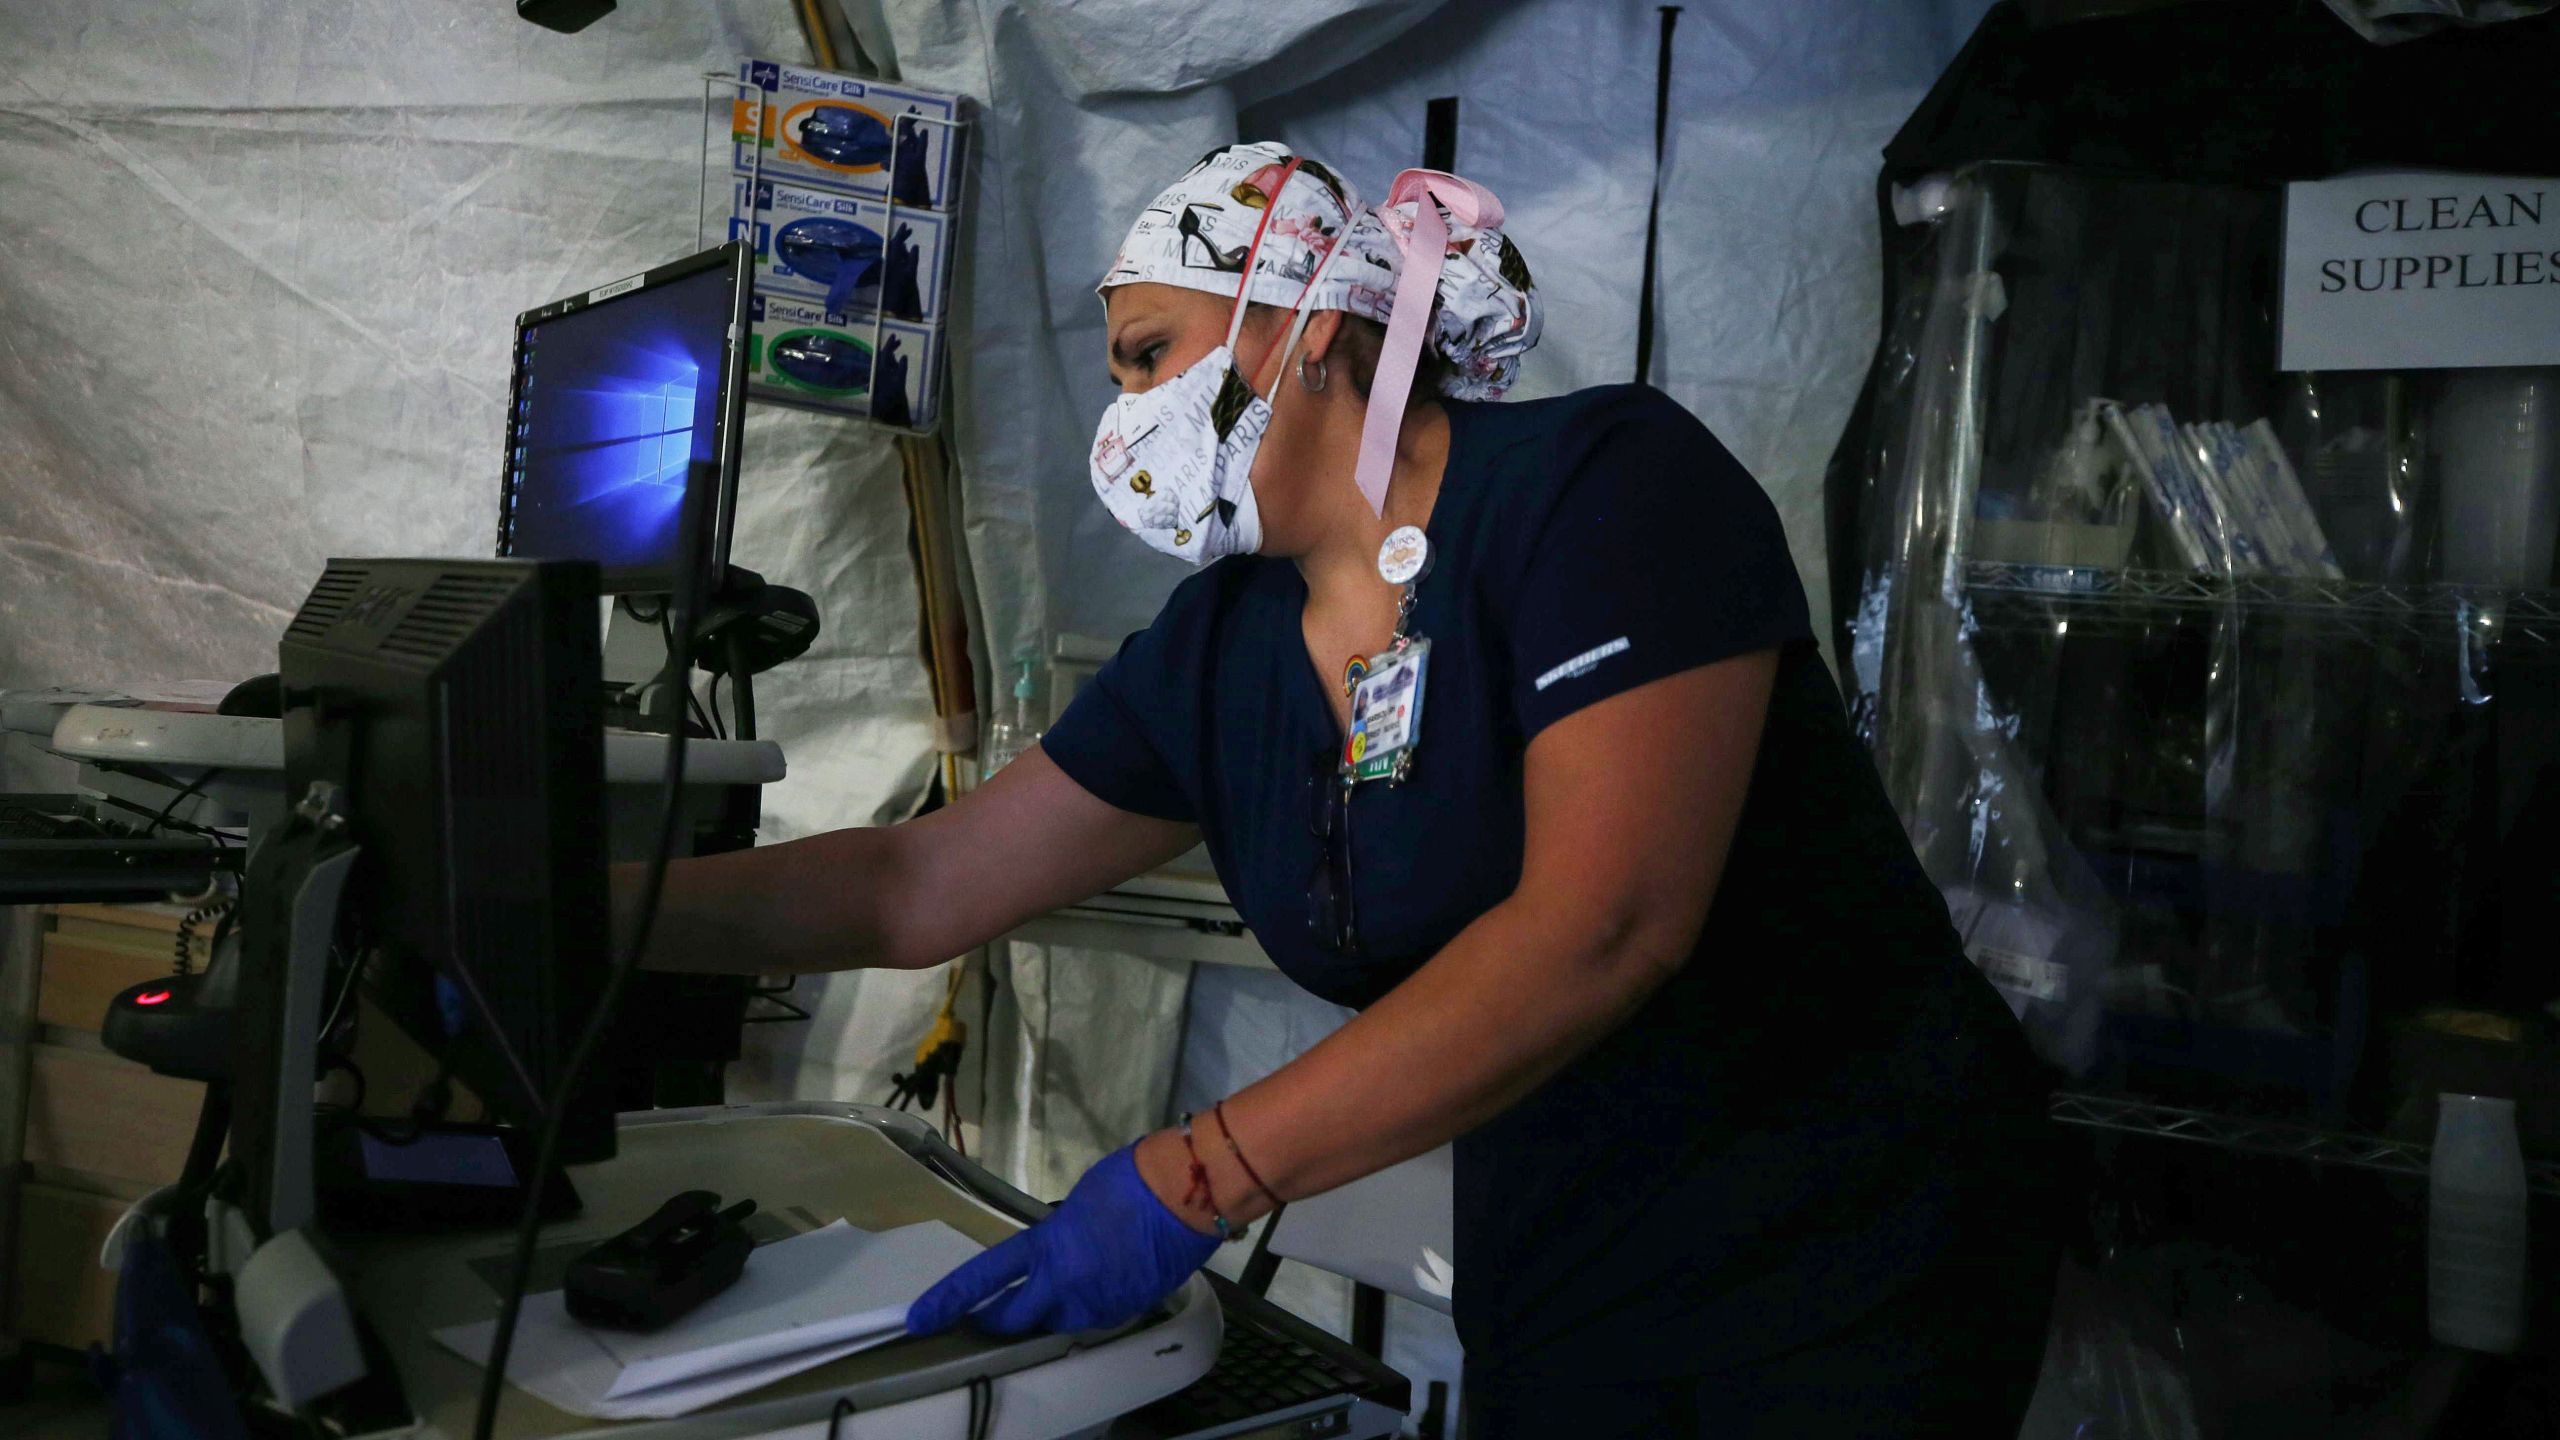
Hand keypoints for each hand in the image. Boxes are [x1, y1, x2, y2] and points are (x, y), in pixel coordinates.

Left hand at [905, 1145, 1215, 1336]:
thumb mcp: (1078, 1201)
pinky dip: (1088, 1304)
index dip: (950, 1300)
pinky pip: (1096, 1315)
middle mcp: (1068, 1285)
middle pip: (1018, 1320)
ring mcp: (1101, 1302)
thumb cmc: (1133, 1179)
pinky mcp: (1130, 1308)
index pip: (986, 1279)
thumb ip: (1057, 1231)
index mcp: (1049, 1248)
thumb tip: (1056, 1246)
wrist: (1190, 1192)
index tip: (921, 1317)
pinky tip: (1100, 1281)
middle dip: (1000, 1318)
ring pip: (1060, 1322)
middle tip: (990, 1313)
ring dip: (1050, 1311)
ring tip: (1058, 1287)